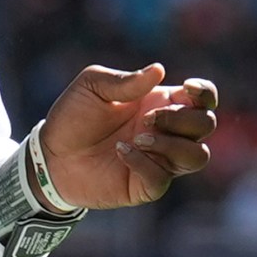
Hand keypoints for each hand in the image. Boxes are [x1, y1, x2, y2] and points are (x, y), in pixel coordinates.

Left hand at [38, 63, 217, 210]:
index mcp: (162, 103)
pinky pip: (162, 178)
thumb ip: (125, 80)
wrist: (50, 155)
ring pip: (198, 156)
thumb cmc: (73, 117)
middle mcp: (167, 132)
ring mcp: (160, 160)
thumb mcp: (92, 86)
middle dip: (182, 119)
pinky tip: (121, 151)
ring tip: (139, 137)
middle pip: (206, 126)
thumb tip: (159, 71)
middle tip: (146, 118)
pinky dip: (144, 163)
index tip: (186, 89)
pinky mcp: (145, 185)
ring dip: (173, 144)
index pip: (204, 99)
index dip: (205, 93)